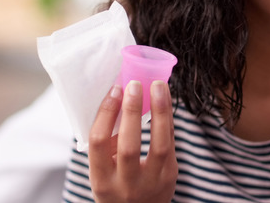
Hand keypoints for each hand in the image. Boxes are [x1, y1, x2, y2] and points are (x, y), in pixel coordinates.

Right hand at [88, 81, 177, 202]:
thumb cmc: (117, 186)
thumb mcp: (104, 172)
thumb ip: (108, 144)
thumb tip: (118, 101)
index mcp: (101, 180)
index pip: (98, 143)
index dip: (106, 114)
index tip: (114, 90)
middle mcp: (125, 184)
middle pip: (129, 144)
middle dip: (131, 111)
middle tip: (135, 84)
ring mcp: (152, 181)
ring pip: (160, 143)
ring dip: (160, 111)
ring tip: (159, 86)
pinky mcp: (171, 175)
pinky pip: (171, 142)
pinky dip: (168, 119)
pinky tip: (166, 101)